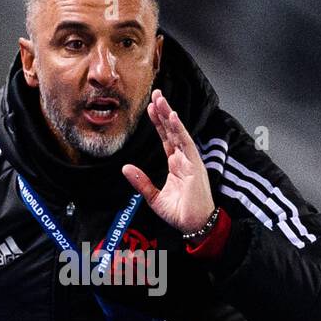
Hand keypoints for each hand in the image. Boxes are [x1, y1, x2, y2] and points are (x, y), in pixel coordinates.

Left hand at [122, 89, 214, 232]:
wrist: (194, 225)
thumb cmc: (180, 213)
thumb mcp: (154, 197)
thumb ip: (141, 181)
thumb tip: (126, 167)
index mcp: (176, 165)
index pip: (166, 139)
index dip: (158, 123)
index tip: (150, 108)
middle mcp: (184, 159)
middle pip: (172, 131)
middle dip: (163, 112)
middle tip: (155, 94)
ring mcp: (190, 160)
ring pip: (178, 133)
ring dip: (169, 115)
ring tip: (160, 99)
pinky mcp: (195, 165)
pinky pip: (186, 143)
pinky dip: (179, 130)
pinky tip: (173, 116)